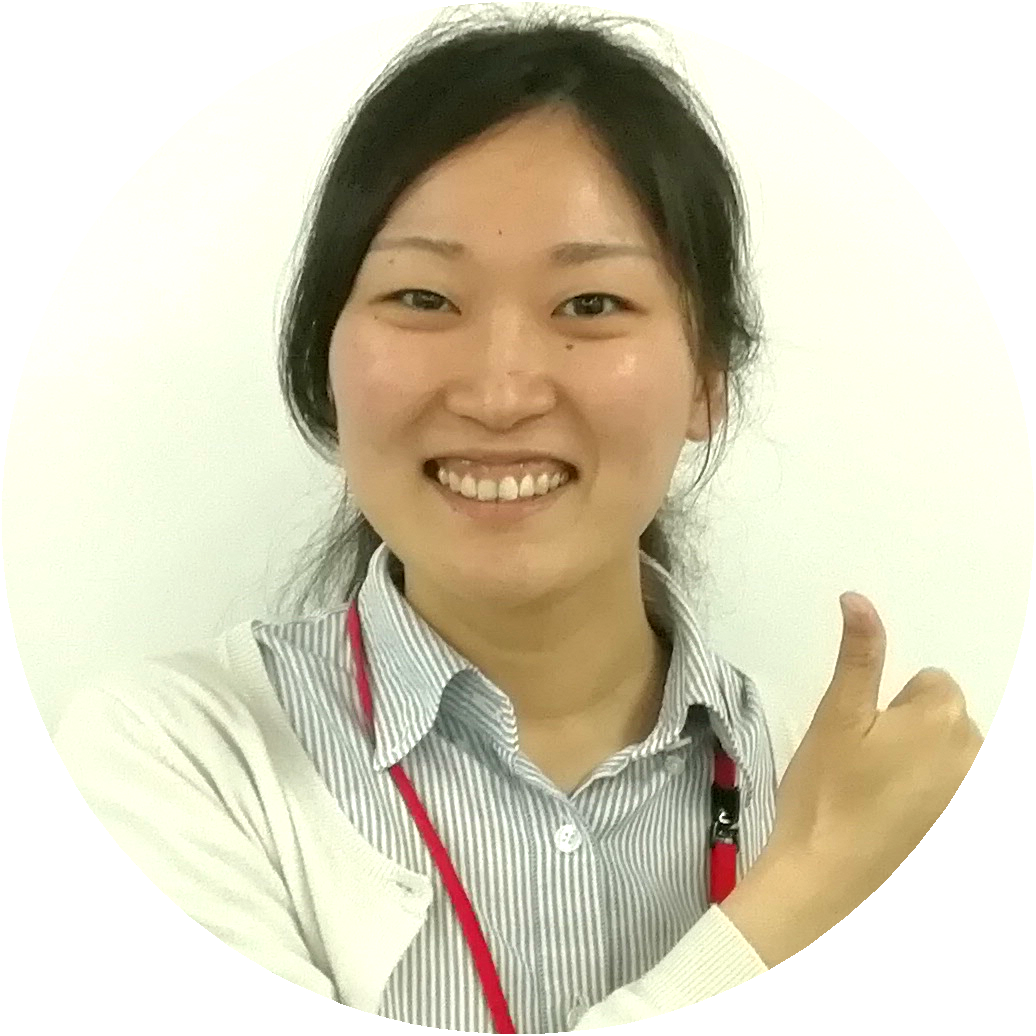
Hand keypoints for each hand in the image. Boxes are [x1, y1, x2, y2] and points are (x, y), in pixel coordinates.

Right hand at [720, 592, 983, 965]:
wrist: (825, 875)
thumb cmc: (826, 790)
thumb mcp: (836, 714)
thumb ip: (858, 655)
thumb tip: (858, 599)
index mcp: (944, 720)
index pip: (930, 682)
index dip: (888, 703)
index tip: (861, 735)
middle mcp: (973, 755)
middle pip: (943, 717)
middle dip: (907, 729)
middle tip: (862, 762)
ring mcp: (970, 797)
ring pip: (947, 753)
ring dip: (918, 761)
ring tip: (873, 790)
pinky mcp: (961, 827)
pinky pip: (949, 788)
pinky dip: (925, 794)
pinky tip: (889, 815)